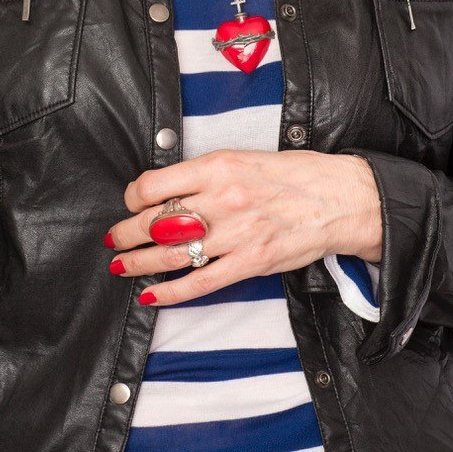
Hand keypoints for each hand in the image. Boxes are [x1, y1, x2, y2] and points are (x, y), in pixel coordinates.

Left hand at [103, 148, 381, 305]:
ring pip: (172, 253)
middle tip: (115, 238)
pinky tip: (151, 293)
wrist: (337, 196)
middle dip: (128, 233)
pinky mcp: (250, 262)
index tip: (130, 202)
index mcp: (218, 166)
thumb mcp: (241, 158)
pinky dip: (170, 291)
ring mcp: (236, 233)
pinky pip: (200, 282)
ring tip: (122, 265)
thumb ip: (204, 174)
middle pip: (156, 221)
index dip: (133, 196)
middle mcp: (223, 199)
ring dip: (139, 263)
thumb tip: (167, 190)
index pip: (154, 184)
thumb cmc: (291, 174)